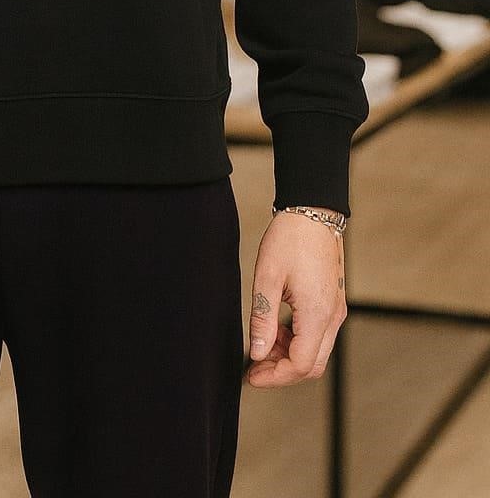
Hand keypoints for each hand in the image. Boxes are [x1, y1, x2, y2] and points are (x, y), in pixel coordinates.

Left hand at [244, 210, 346, 387]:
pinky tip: (278, 328)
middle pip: (312, 365)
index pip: (301, 365)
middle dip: (282, 371)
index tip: (251, 375)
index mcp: (317, 313)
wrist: (313, 211)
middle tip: (254, 367)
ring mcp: (336, 310)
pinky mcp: (334, 303)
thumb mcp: (267, 278)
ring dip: (289, 356)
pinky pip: (319, 335)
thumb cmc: (289, 239)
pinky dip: (298, 341)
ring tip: (263, 343)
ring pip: (316, 352)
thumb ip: (263, 319)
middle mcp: (333, 317)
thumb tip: (258, 355)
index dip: (275, 377)